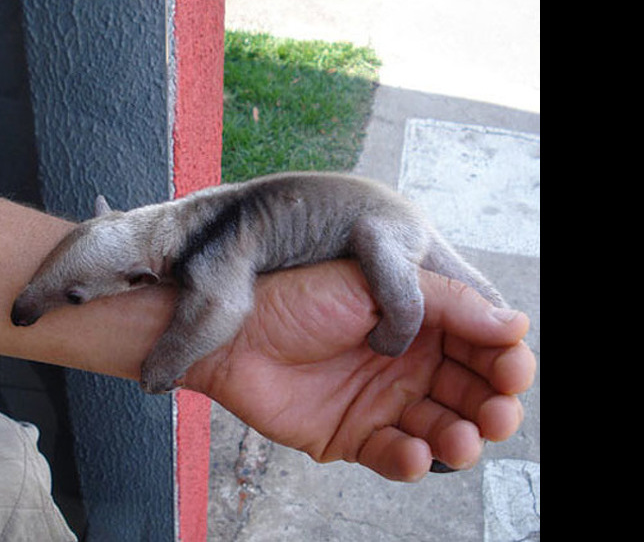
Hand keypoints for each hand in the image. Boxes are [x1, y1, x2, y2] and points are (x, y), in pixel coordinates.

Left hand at [183, 260, 534, 481]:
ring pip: (443, 430)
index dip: (505, 361)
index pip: (484, 347)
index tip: (511, 370)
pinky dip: (411, 461)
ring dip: (460, 439)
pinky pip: (396, 456)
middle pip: (472, 394)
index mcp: (422, 322)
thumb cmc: (298, 297)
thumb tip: (514, 324)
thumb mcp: (377, 285)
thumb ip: (446, 304)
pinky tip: (414, 453)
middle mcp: (410, 364)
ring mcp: (383, 402)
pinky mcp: (354, 436)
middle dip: (493, 407)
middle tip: (496, 414)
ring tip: (458, 438)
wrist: (233, 334)